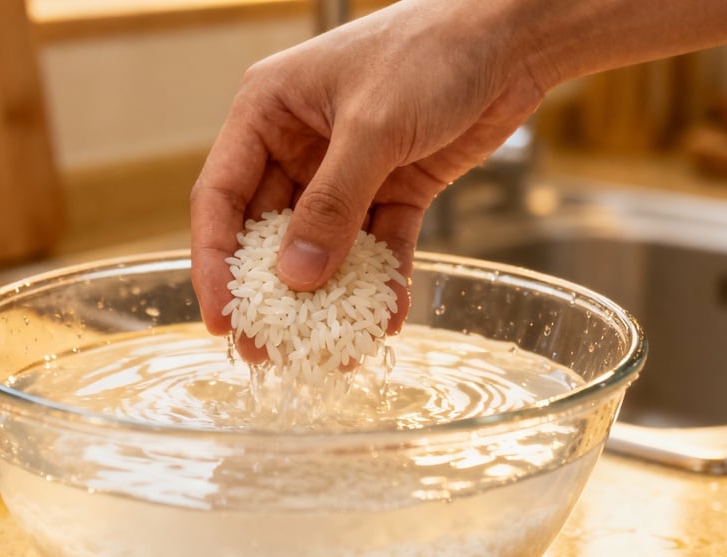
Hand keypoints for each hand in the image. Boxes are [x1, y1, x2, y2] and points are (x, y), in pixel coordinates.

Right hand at [190, 0, 543, 356]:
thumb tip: (297, 277)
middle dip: (270, 293)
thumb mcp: (373, 128)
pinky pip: (379, 246)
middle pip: (268, 231)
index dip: (215, 262)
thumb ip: (333, 205)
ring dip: (328, 298)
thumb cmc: (430, 50)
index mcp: (268, 112)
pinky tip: (385, 321)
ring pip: (325, 247)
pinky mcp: (395, 188)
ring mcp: (347, 170)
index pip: (221, 197)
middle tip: (267, 350)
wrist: (512, 36)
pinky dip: (381, 282)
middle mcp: (298, 144)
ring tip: (328, 350)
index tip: (222, 317)